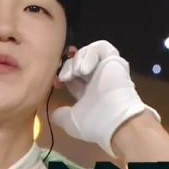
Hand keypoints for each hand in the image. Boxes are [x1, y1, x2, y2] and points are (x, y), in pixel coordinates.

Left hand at [51, 40, 160, 157]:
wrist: (115, 119)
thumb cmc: (95, 122)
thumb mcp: (71, 122)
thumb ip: (61, 116)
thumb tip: (53, 115)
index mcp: (89, 91)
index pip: (72, 76)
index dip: (62, 75)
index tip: (56, 83)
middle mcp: (98, 78)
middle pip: (77, 61)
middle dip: (67, 65)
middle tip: (63, 76)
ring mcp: (106, 68)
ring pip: (87, 52)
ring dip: (77, 60)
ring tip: (76, 73)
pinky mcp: (114, 60)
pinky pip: (100, 47)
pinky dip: (89, 54)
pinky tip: (85, 69)